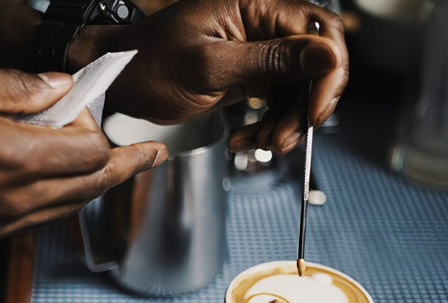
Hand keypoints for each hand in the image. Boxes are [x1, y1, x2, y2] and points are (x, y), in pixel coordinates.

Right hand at [0, 62, 167, 244]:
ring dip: (94, 187)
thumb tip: (59, 87)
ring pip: (68, 209)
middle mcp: (16, 200)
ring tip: (114, 170)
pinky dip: (58, 202)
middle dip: (126, 167)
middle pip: (91, 186)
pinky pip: (36, 222)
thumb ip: (15, 86)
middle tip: (153, 156)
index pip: (88, 148)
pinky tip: (54, 187)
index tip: (83, 103)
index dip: (94, 123)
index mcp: (15, 158)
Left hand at [71, 0, 347, 153]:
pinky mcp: (249, 75)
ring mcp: (256, 51)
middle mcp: (261, 24)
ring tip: (262, 143)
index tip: (314, 109)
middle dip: (304, 106)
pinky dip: (268, 125)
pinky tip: (247, 139)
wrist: (119, 82)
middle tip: (286, 137)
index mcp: (255, 6)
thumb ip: (272, 60)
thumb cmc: (149, 64)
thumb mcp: (211, 66)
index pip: (319, 29)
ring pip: (298, 88)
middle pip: (315, 62)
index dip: (327, 72)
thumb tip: (327, 53)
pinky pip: (276, 101)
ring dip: (286, 123)